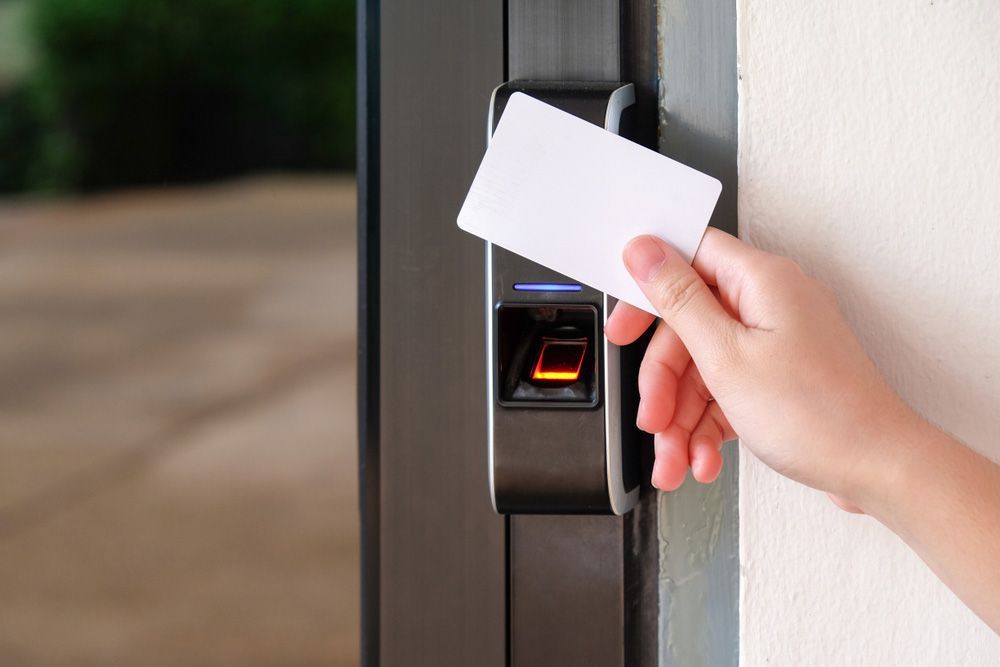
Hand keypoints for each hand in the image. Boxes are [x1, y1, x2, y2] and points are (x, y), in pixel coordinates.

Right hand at [606, 229, 914, 504]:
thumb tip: (645, 249)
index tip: (624, 328)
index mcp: (761, 282)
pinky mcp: (779, 378)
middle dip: (664, 382)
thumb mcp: (727, 357)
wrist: (879, 470)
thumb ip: (679, 299)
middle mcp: (770, 305)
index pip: (687, 259)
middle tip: (652, 418)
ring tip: (675, 460)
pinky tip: (702, 459)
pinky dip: (708, 427)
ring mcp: (776, 343)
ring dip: (682, 419)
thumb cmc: (820, 415)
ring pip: (703, 370)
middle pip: (688, 327)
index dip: (647, 291)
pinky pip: (726, 393)